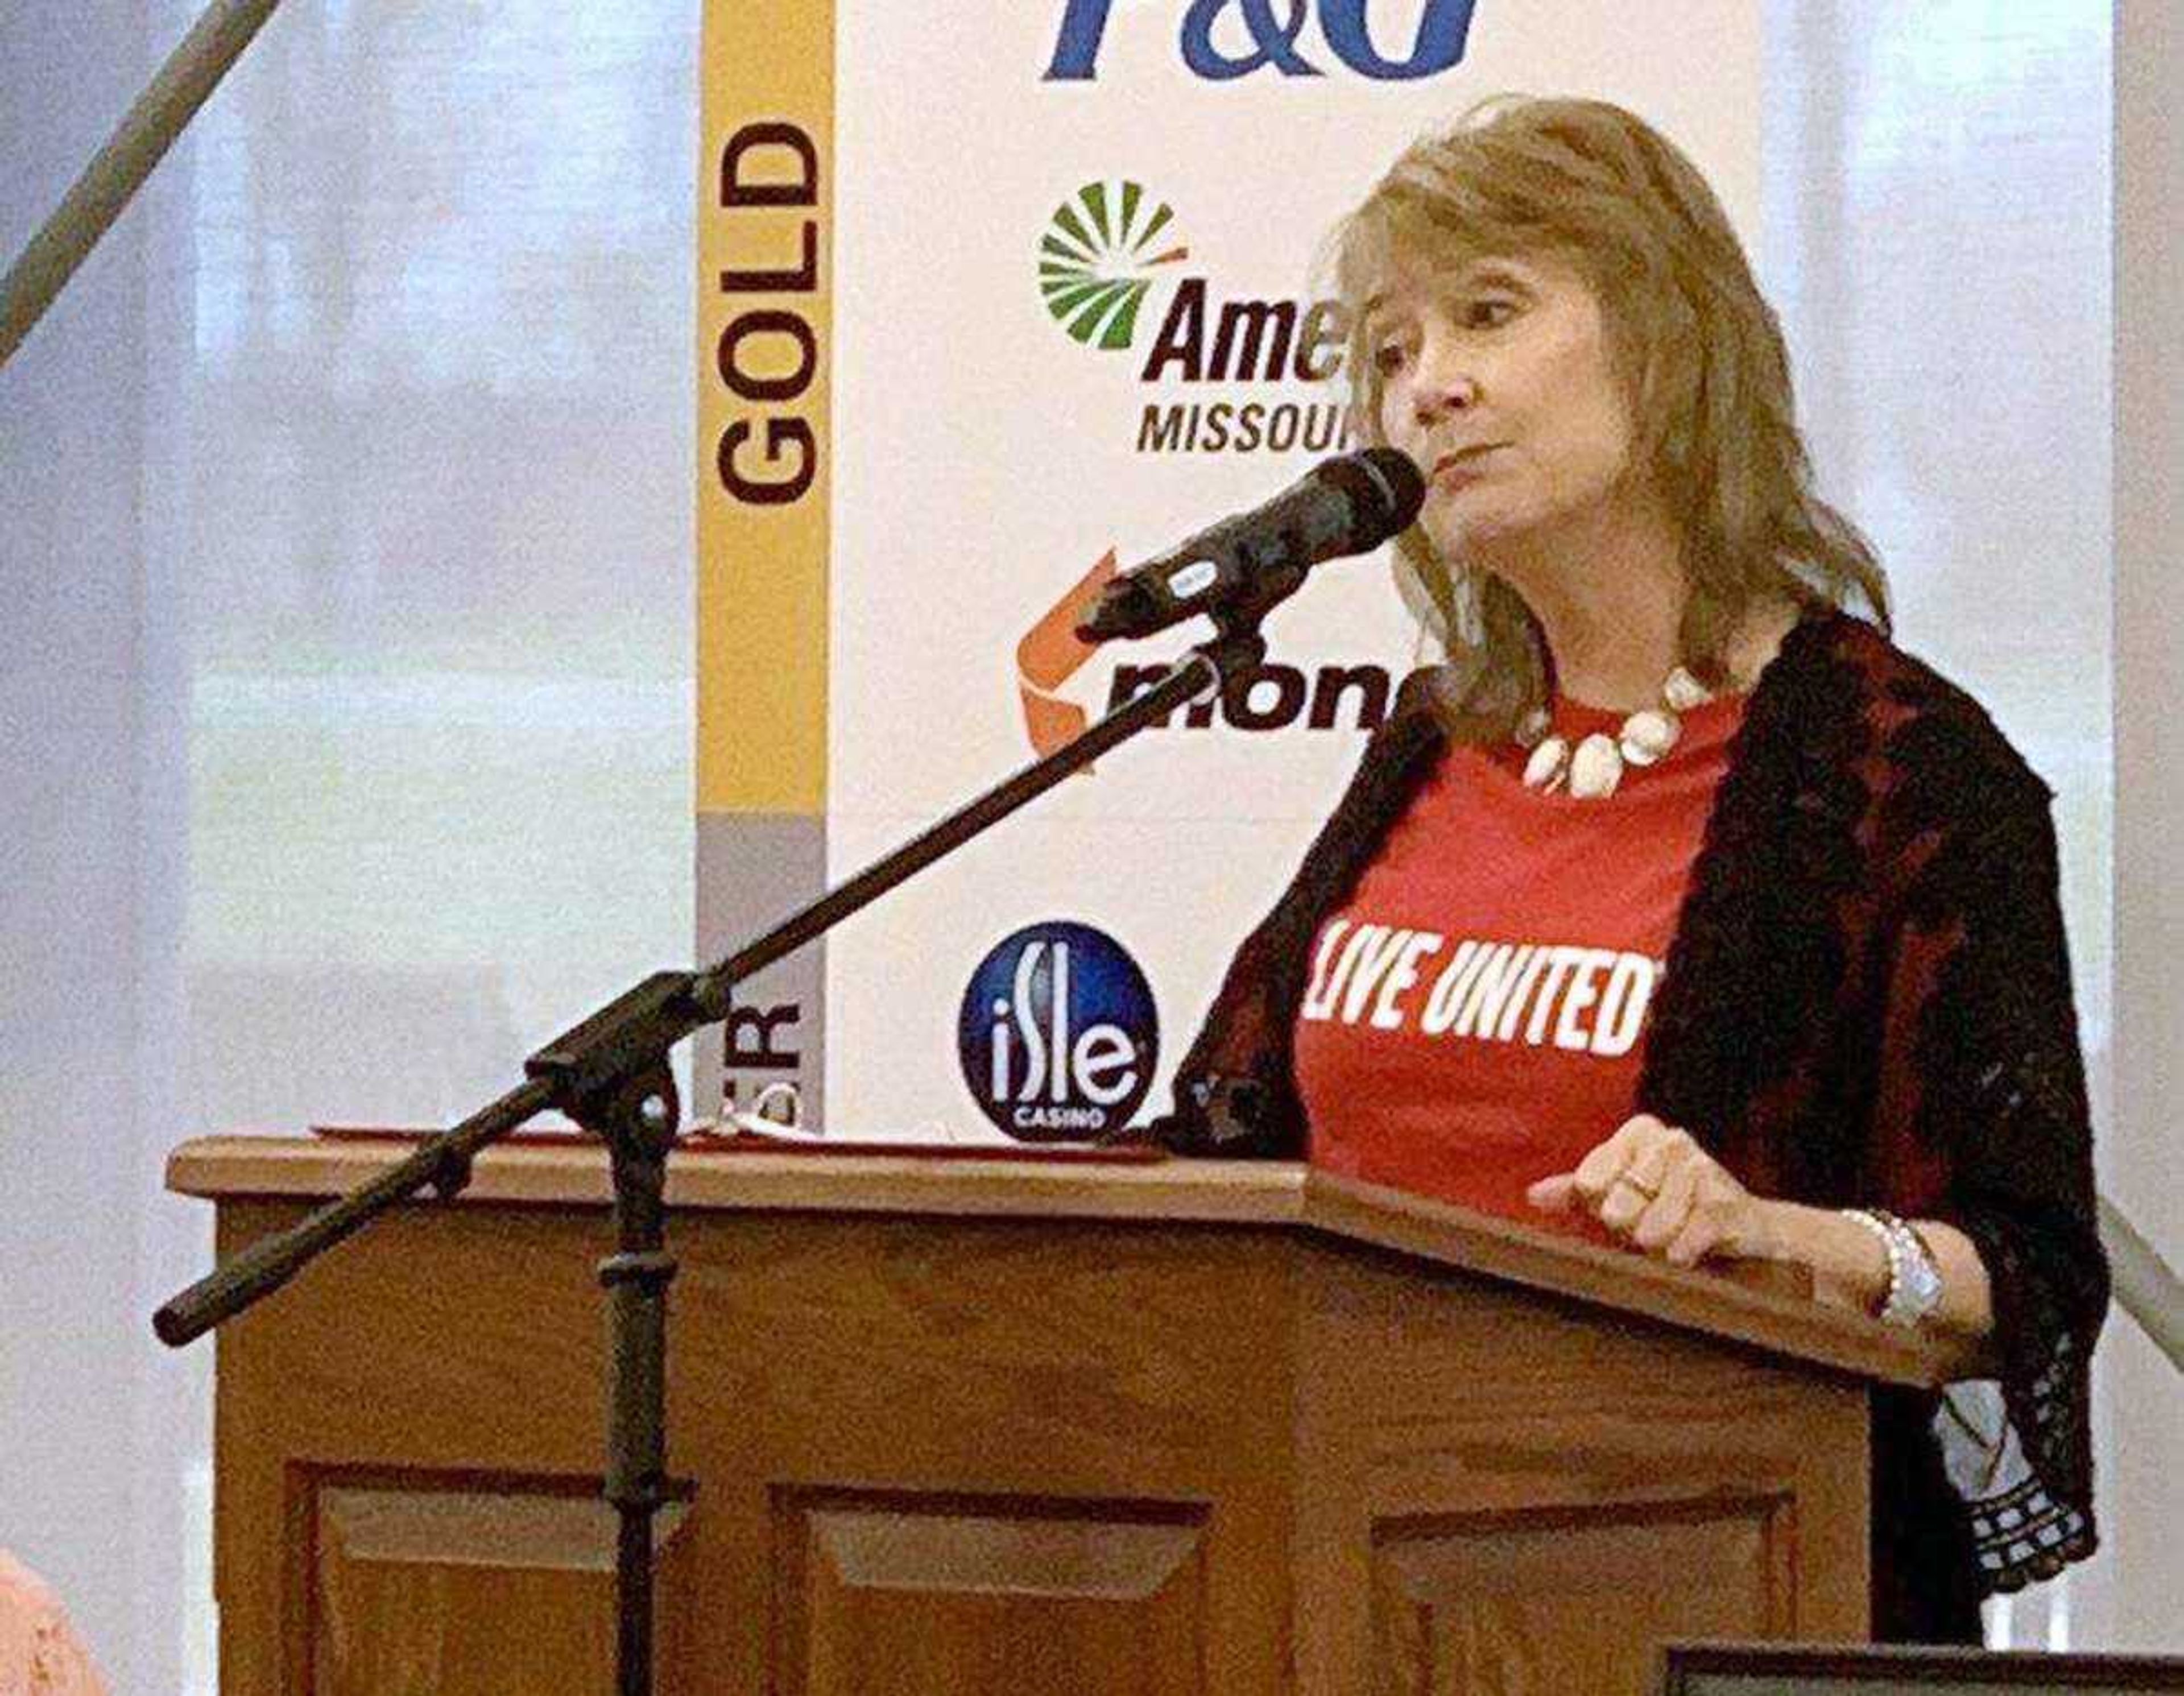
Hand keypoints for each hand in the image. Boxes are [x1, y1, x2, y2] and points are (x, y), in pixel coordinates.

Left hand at [1525, 1114, 1776, 1267]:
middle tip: (1650, 1223)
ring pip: (1650, 1230)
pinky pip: (1682, 1245)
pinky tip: (1689, 1249)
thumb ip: (1573, 1191)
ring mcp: (1702, 1170)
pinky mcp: (1725, 1206)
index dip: (1601, 1206)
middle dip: (1631, 1228)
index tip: (1620, 1204)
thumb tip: (1534, 1195)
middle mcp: (1671, 1141)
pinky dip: (1680, 1256)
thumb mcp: (1617, 1194)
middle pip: (1618, 1208)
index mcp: (1640, 1131)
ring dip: (1658, 1245)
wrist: (1739, 1226)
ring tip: (1674, 1233)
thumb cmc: (1666, 1206)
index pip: (1589, 1182)